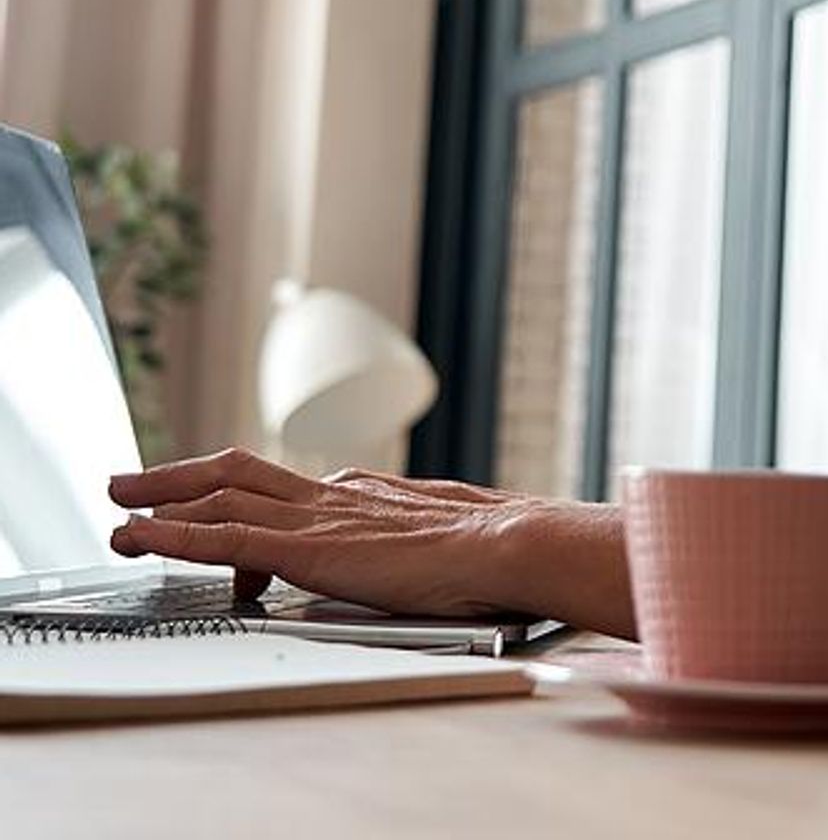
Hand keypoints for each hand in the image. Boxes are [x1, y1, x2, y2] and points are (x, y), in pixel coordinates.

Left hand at [107, 448, 545, 616]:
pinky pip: (224, 539)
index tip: (209, 502)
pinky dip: (175, 536)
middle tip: (132, 481)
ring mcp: (318, 520)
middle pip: (239, 473)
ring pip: (220, 499)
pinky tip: (140, 537)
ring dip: (162, 503)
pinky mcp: (308, 550)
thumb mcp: (446, 535)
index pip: (287, 489)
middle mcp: (334, 496)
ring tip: (119, 509)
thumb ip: (415, 539)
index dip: (238, 494)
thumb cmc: (492, 549)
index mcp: (365, 495)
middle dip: (179, 476)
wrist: (509, 544)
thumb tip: (421, 552)